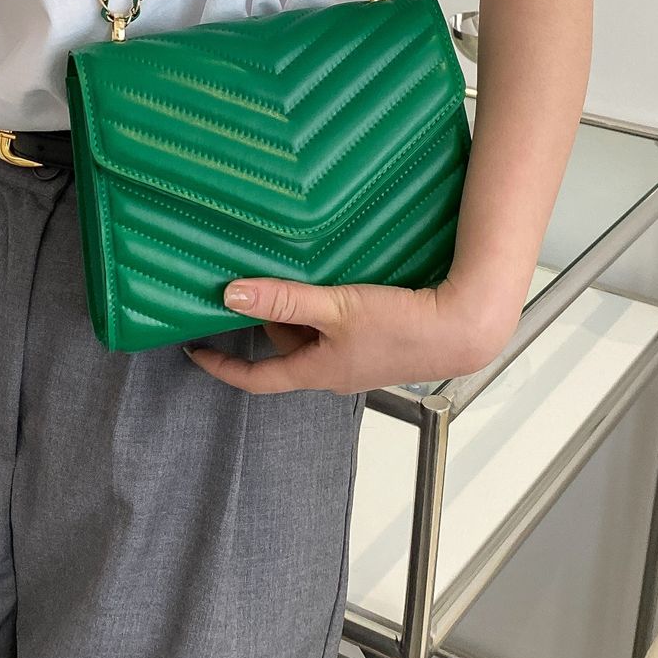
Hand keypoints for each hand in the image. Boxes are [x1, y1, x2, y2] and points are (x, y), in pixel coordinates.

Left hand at [182, 276, 516, 395]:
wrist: (462, 329)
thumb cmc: (402, 326)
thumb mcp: (335, 307)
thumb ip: (284, 299)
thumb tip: (231, 295)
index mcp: (317, 372)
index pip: (256, 378)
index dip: (222, 366)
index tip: (195, 352)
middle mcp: (333, 373)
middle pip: (284, 350)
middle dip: (268, 321)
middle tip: (261, 285)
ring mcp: (357, 362)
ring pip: (312, 338)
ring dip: (298, 313)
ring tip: (298, 279)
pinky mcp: (378, 347)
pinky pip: (337, 331)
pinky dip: (325, 312)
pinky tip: (336, 286)